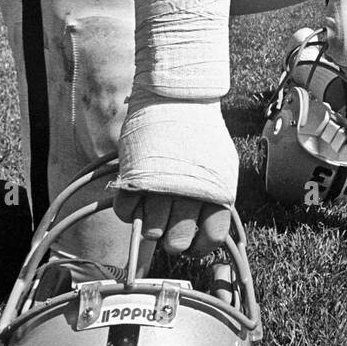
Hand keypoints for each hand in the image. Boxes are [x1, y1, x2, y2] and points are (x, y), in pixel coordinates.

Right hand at [110, 97, 237, 258]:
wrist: (177, 98)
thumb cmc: (201, 134)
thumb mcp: (221, 167)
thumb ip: (216, 200)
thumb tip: (208, 233)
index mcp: (215, 193)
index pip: (210, 239)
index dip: (200, 247)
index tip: (194, 243)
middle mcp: (187, 194)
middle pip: (176, 242)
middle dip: (173, 239)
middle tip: (171, 226)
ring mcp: (157, 187)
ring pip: (150, 232)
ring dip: (151, 225)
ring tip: (155, 208)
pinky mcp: (131, 177)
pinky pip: (125, 213)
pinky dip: (129, 211)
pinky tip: (138, 199)